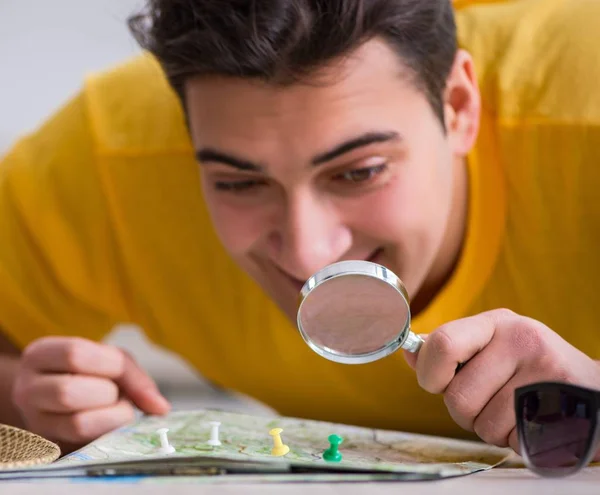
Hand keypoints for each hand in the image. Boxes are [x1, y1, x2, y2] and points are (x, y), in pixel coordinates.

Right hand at [12, 336, 170, 447]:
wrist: (56, 398)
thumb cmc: (87, 372)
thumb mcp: (108, 360)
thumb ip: (134, 376)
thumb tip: (160, 408)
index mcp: (40, 355)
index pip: (75, 355)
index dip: (109, 366)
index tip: (125, 374)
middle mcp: (27, 388)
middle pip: (70, 392)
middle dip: (107, 394)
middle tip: (116, 394)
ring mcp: (34, 421)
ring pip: (77, 423)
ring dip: (111, 417)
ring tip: (114, 408)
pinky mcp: (48, 447)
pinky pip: (82, 445)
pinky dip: (106, 433)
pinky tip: (108, 424)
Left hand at [404, 309, 599, 454]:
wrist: (594, 390)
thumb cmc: (530, 369)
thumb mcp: (492, 346)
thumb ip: (450, 351)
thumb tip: (408, 354)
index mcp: (495, 322)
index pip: (442, 344)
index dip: (429, 374)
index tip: (436, 383)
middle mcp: (520, 339)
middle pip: (458, 397)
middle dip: (464, 412)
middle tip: (486, 403)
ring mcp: (544, 370)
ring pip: (483, 425)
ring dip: (491, 429)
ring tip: (514, 411)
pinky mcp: (563, 403)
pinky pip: (512, 440)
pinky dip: (515, 440)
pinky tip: (532, 421)